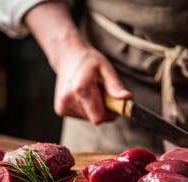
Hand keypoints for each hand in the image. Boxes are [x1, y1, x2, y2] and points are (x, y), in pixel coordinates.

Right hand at [24, 1, 130, 124]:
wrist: (68, 57)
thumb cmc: (88, 61)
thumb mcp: (105, 68)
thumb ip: (115, 86)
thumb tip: (127, 98)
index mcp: (80, 89)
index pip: (99, 117)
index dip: (110, 113)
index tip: (114, 102)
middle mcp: (68, 100)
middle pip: (95, 117)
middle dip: (103, 108)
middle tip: (100, 90)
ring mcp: (63, 106)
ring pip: (89, 117)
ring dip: (95, 107)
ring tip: (91, 91)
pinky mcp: (61, 109)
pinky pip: (81, 115)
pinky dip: (87, 107)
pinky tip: (83, 94)